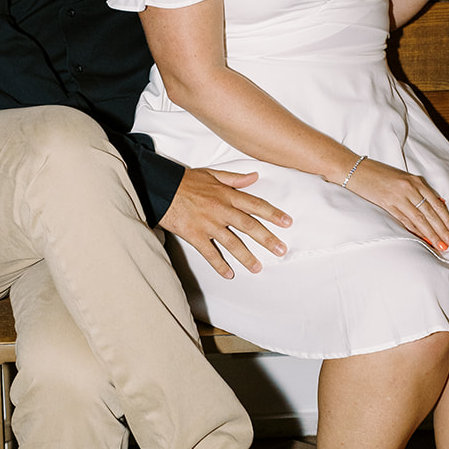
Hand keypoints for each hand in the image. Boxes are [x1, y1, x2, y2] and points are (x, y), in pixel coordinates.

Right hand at [160, 167, 291, 278]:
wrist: (162, 188)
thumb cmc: (186, 181)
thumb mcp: (212, 174)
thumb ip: (235, 178)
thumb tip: (254, 176)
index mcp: (227, 194)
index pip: (255, 205)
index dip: (273, 214)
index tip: (287, 222)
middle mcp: (221, 210)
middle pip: (249, 226)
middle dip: (267, 239)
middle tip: (281, 250)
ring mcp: (208, 224)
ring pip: (232, 243)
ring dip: (246, 256)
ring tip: (258, 267)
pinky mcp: (194, 235)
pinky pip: (210, 253)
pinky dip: (219, 265)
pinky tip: (229, 274)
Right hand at [346, 158, 448, 252]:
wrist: (356, 170)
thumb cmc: (380, 174)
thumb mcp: (403, 179)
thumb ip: (420, 191)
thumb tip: (438, 204)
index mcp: (416, 181)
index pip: (437, 205)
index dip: (448, 220)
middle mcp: (410, 188)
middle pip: (431, 214)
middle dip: (444, 230)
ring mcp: (399, 196)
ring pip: (420, 219)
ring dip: (432, 234)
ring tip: (442, 246)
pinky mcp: (387, 204)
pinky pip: (405, 220)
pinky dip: (416, 231)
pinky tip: (423, 240)